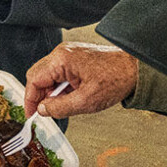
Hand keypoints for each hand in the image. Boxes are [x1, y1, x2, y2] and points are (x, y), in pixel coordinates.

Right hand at [24, 42, 138, 118]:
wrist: (135, 68)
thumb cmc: (116, 79)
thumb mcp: (86, 101)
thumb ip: (60, 107)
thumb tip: (43, 110)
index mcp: (62, 60)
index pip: (34, 80)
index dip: (30, 100)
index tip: (32, 114)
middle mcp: (62, 53)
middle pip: (38, 75)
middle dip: (39, 95)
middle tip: (46, 112)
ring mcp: (69, 53)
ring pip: (48, 74)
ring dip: (51, 91)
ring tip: (64, 104)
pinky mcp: (75, 57)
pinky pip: (59, 72)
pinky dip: (60, 86)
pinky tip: (71, 96)